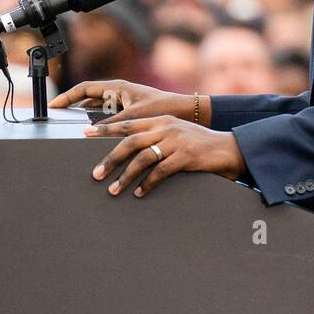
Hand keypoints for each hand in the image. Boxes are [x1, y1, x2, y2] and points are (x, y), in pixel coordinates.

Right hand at [48, 79, 208, 125]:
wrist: (184, 111)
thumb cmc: (163, 108)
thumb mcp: (134, 117)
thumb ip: (112, 125)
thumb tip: (91, 133)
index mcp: (117, 88)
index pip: (84, 89)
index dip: (67, 97)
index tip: (53, 106)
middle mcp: (118, 93)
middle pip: (87, 99)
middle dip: (72, 107)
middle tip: (57, 117)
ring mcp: (122, 103)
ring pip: (97, 109)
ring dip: (84, 117)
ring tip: (70, 128)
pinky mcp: (129, 113)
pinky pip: (107, 118)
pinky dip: (97, 125)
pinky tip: (92, 137)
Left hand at [85, 115, 244, 196]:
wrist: (227, 148)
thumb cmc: (197, 143)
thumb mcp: (175, 132)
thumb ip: (154, 135)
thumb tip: (129, 149)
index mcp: (160, 120)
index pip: (127, 123)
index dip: (105, 129)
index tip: (85, 135)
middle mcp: (166, 127)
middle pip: (130, 141)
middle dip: (110, 158)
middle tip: (95, 173)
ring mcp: (176, 141)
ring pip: (143, 158)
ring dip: (126, 176)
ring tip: (114, 190)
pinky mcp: (185, 157)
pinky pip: (160, 172)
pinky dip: (147, 184)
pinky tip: (139, 193)